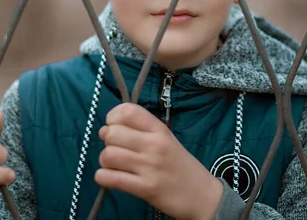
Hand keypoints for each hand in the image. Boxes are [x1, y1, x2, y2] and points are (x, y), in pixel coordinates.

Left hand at [95, 103, 223, 219]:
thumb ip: (139, 131)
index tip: (115, 127)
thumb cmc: (180, 166)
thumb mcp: (166, 139)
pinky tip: (112, 178)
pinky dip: (103, 178)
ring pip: (108, 155)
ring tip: (115, 165)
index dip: (113, 117)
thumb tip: (104, 130)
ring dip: (105, 161)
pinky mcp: (145, 188)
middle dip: (107, 142)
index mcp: (159, 129)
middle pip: (112, 133)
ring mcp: (149, 167)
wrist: (202, 195)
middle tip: (116, 149)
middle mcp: (154, 145)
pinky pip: (109, 178)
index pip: (127, 111)